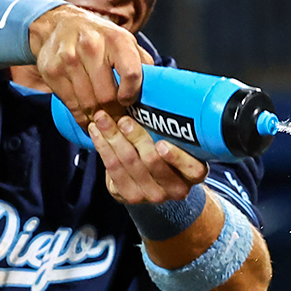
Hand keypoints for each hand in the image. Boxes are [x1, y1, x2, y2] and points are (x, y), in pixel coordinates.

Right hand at [28, 4, 144, 122]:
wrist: (57, 24)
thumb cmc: (98, 37)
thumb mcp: (124, 40)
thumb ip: (142, 62)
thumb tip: (158, 88)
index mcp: (116, 40)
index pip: (132, 74)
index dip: (132, 95)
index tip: (129, 102)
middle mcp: (92, 47)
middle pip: (107, 96)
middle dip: (115, 112)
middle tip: (118, 120)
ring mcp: (69, 59)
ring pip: (88, 103)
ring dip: (98, 118)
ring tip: (104, 121)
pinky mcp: (52, 71)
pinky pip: (70, 104)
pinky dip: (81, 117)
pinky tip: (88, 118)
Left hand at [89, 111, 207, 204]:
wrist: (157, 181)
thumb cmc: (169, 151)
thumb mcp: (181, 140)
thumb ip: (174, 127)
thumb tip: (160, 94)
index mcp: (194, 173)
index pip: (192, 168)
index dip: (176, 158)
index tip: (162, 144)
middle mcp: (176, 189)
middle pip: (152, 161)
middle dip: (135, 137)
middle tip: (123, 119)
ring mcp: (152, 195)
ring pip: (128, 163)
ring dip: (112, 137)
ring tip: (103, 118)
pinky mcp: (129, 196)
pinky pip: (112, 168)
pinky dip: (102, 146)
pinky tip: (96, 131)